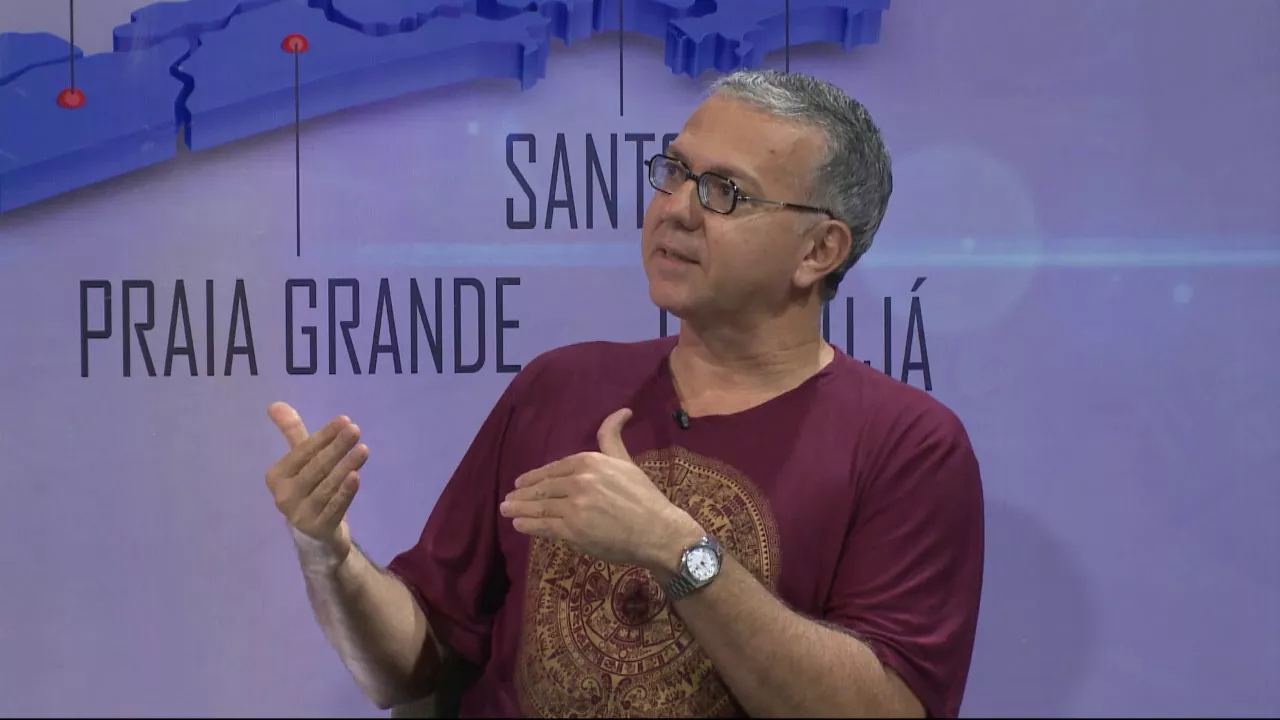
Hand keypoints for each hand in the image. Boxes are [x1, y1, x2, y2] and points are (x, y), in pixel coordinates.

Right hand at [265, 402, 369, 561]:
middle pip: (316, 467)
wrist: (317, 535)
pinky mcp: (318, 528)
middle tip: (356, 430)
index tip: (345, 420)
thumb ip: (292, 433)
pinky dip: (346, 492)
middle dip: (336, 447)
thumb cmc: (309, 489)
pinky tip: (356, 477)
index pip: (303, 452)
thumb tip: (275, 404)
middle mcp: (283, 496)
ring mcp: (300, 514)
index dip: (324, 436)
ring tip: (363, 450)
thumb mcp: (301, 462)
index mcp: (277, 476)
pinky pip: (335, 507)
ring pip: (327, 486)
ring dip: (345, 466)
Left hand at [500, 408, 702, 571]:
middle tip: (508, 499)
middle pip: (543, 487)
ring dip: (520, 509)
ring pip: (540, 506)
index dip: (535, 476)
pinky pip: (545, 526)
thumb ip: (612, 437)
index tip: (522, 482)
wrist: (657, 529)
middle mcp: (578, 480)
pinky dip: (529, 525)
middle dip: (523, 493)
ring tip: (506, 511)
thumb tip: (622, 410)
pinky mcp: (572, 529)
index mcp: (589, 461)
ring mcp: (574, 506)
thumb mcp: (626, 460)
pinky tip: (519, 525)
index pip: (554, 468)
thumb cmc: (643, 496)